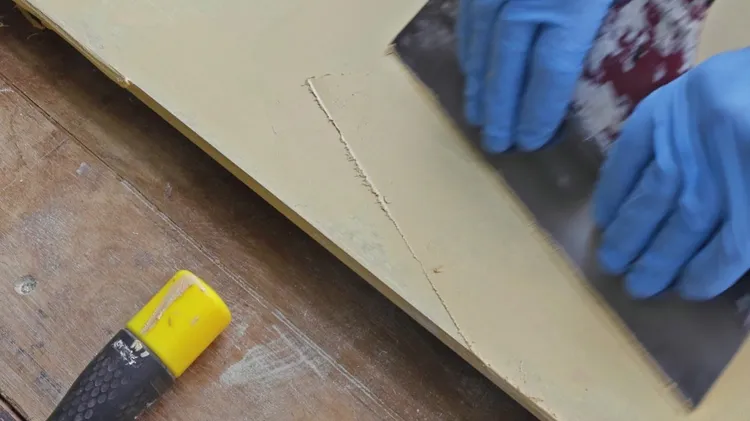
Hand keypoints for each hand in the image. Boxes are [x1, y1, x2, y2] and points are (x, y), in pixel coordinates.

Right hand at [457, 0, 611, 151]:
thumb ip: (618, 32)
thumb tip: (603, 85)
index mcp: (577, 3)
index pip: (551, 68)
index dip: (538, 111)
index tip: (531, 141)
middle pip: (508, 64)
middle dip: (500, 110)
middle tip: (497, 144)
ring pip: (482, 42)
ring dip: (478, 84)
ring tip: (478, 117)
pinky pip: (469, 13)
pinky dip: (469, 46)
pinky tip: (471, 71)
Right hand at [594, 49, 749, 299]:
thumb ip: (747, 215)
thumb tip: (723, 253)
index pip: (728, 250)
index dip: (703, 275)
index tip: (684, 290)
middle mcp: (718, 175)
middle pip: (683, 230)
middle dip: (655, 263)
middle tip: (634, 286)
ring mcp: (684, 143)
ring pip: (652, 203)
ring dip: (628, 236)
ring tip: (612, 260)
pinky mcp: (659, 115)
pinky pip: (628, 160)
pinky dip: (612, 189)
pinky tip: (602, 215)